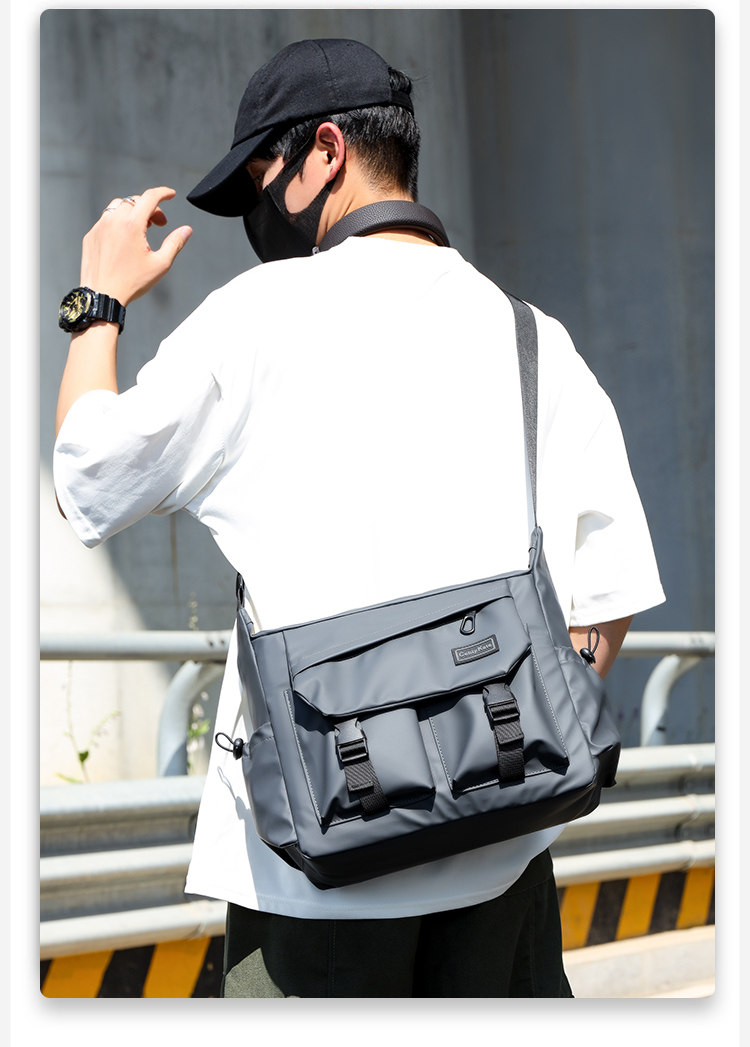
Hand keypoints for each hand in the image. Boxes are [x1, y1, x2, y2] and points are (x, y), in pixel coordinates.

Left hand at [80, 187, 192, 305]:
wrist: (102, 296)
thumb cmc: (131, 283)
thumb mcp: (160, 264)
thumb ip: (175, 243)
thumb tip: (187, 230)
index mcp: (131, 225)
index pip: (149, 197)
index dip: (163, 193)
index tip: (171, 194)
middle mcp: (113, 221)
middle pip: (134, 201)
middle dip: (150, 208)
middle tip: (158, 224)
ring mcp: (99, 227)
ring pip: (118, 207)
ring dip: (132, 212)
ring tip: (141, 229)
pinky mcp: (91, 236)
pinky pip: (105, 220)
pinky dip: (117, 223)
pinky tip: (124, 240)